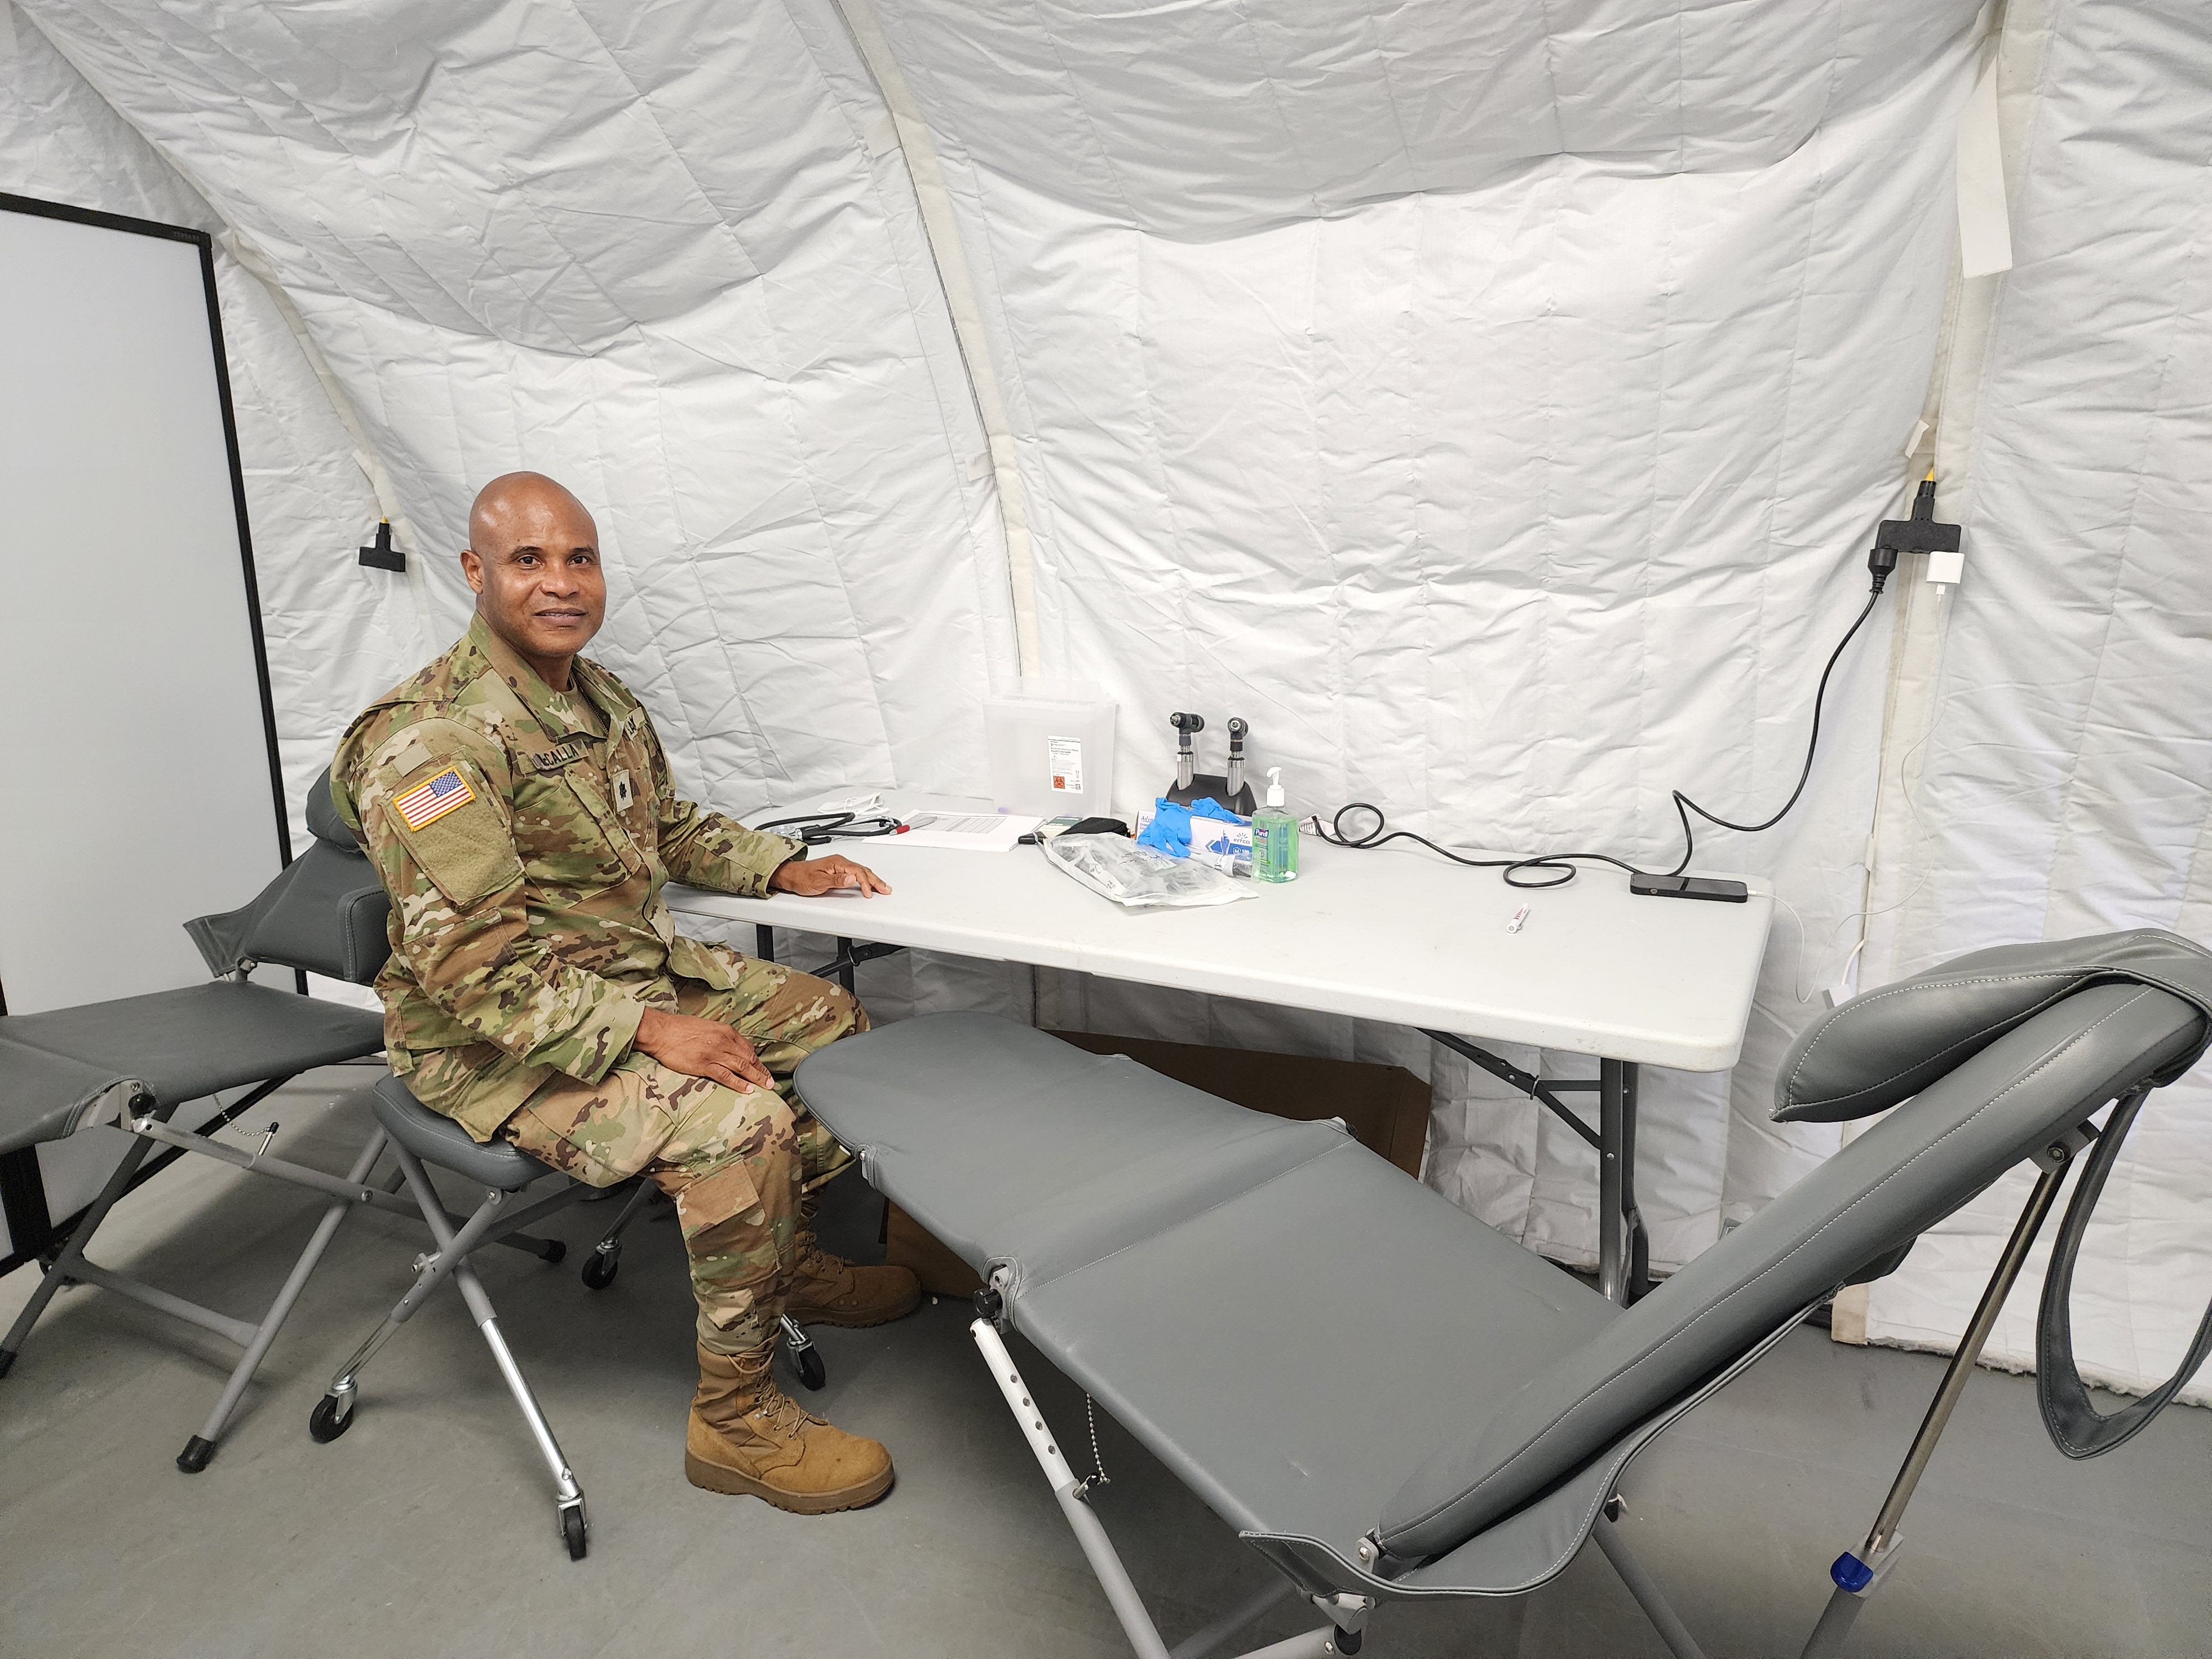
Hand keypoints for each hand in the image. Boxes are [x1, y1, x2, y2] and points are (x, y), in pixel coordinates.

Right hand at [634, 1008, 774, 1092]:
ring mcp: (715, 1054)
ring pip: (742, 1067)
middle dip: (761, 1071)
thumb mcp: (707, 1026)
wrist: (662, 1032)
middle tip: (771, 1082)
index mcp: (726, 1031)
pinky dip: (739, 1083)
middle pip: (749, 1058)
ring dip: (756, 1078)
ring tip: (766, 1087)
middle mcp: (724, 1041)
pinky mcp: (704, 1065)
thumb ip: (720, 1036)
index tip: (763, 1068)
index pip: (748, 1048)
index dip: (757, 1060)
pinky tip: (748, 1090)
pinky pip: (726, 1076)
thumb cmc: (681, 1028)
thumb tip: (730, 1046)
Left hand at [769, 853, 891, 895]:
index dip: (865, 883)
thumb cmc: (802, 877)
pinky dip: (865, 878)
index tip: (869, 893)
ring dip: (873, 879)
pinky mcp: (839, 871)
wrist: (792, 875)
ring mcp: (840, 866)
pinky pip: (856, 873)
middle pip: (863, 870)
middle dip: (876, 880)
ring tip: (882, 887)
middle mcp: (840, 862)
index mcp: (837, 862)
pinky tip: (870, 883)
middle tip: (886, 889)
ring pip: (861, 871)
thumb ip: (836, 881)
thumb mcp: (818, 882)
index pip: (858, 872)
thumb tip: (852, 878)